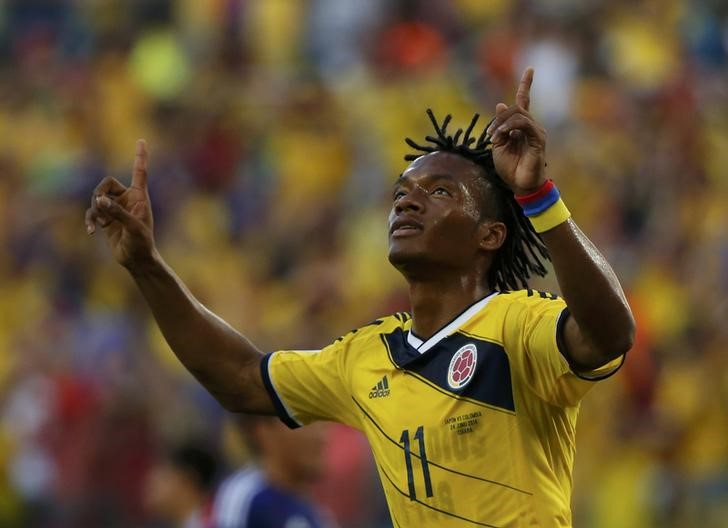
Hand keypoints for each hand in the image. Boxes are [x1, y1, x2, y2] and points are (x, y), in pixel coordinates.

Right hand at [85, 140, 155, 268]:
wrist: (137, 260)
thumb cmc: (142, 243)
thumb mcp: (133, 227)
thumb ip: (116, 212)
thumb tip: (98, 200)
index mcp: (139, 196)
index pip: (140, 172)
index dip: (140, 156)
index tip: (141, 140)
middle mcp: (127, 199)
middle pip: (107, 183)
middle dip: (99, 192)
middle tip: (100, 206)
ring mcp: (116, 208)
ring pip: (96, 198)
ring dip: (95, 210)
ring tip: (100, 224)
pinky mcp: (106, 219)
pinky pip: (92, 212)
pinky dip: (90, 220)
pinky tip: (91, 231)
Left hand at [486, 68, 546, 194]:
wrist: (521, 186)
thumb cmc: (510, 168)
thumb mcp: (498, 145)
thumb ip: (499, 126)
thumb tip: (500, 104)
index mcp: (521, 126)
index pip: (524, 101)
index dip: (526, 85)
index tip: (530, 69)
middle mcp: (531, 126)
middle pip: (516, 107)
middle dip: (500, 117)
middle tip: (490, 134)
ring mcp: (536, 132)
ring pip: (519, 114)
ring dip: (502, 124)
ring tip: (494, 137)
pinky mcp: (538, 139)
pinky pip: (524, 124)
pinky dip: (510, 127)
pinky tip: (502, 135)